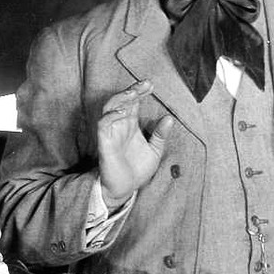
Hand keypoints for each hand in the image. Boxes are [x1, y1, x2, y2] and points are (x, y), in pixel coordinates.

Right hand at [97, 80, 173, 206]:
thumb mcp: (155, 151)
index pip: (133, 102)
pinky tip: (123, 113)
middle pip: (121, 101)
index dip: (140, 91)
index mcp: (131, 125)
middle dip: (132, 90)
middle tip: (145, 84)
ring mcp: (111, 133)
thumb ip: (160, 135)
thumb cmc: (137, 170)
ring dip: (120, 99)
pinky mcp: (105, 143)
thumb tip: (170, 118)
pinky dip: (111, 116)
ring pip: (109, 108)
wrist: (125, 189)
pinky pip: (103, 124)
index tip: (151, 85)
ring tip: (133, 93)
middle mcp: (120, 126)